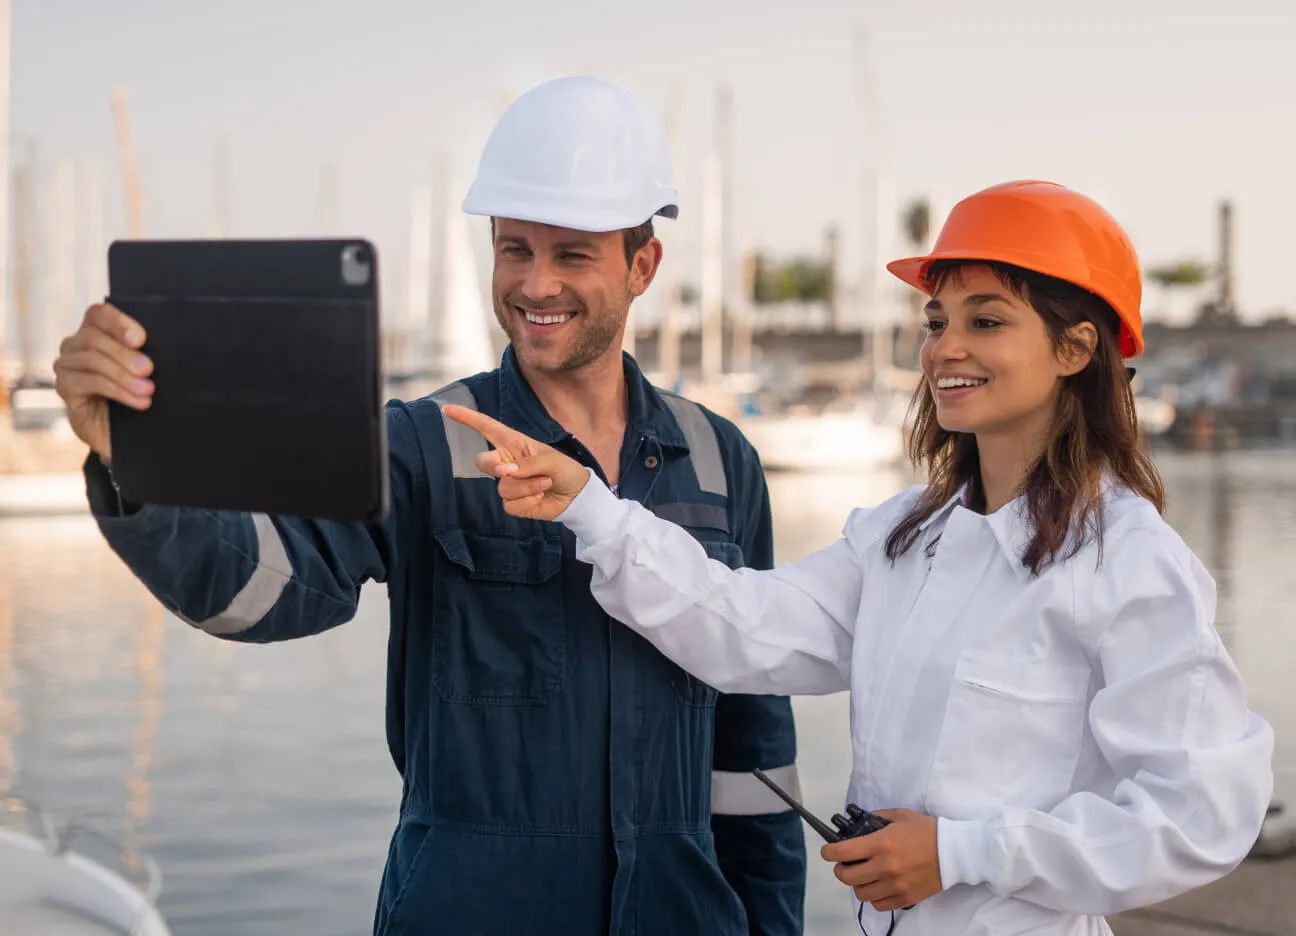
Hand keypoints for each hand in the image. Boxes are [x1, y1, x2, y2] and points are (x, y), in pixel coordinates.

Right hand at [52, 303, 153, 461]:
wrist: (132, 432)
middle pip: (93, 337)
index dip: (117, 323)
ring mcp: (67, 365)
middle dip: (125, 354)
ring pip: (91, 359)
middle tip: (148, 370)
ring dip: (123, 375)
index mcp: (97, 331)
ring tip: (148, 390)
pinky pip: (88, 381)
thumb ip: (146, 352)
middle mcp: (76, 344)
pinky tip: (138, 401)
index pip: (98, 313)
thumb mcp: (148, 369)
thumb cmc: (142, 392)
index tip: (141, 339)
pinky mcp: (65, 387)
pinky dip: (117, 391)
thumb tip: (161, 344)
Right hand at [442, 405, 590, 519]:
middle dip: (495, 467)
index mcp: (514, 443)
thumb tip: (504, 472)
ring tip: (545, 483)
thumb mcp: (551, 460)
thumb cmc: (565, 470)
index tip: (448, 409)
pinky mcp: (513, 502)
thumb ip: (527, 464)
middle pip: (483, 462)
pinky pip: (510, 504)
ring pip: (503, 487)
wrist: (576, 496)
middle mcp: (507, 462)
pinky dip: (528, 501)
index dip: (467, 418)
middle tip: (511, 471)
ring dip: (527, 487)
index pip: (487, 428)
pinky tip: (540, 497)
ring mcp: (508, 483)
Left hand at [820, 809, 941, 912]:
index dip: (829, 852)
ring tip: (863, 876)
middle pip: (847, 877)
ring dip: (857, 884)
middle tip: (844, 864)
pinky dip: (874, 897)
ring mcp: (895, 884)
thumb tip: (861, 821)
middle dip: (840, 870)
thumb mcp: (900, 815)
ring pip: (861, 893)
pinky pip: (879, 905)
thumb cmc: (928, 832)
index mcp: (881, 843)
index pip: (843, 851)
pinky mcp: (905, 897)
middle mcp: (885, 866)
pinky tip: (878, 887)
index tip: (827, 851)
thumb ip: (878, 816)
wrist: (954, 852)